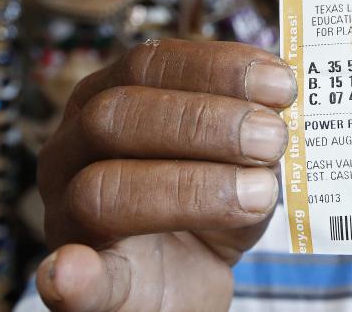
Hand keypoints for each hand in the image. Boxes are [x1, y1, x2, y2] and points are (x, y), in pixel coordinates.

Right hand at [35, 39, 295, 311]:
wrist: (184, 281)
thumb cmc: (208, 205)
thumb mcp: (235, 158)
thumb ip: (250, 130)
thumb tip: (285, 105)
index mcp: (109, 100)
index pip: (148, 65)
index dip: (216, 68)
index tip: (280, 84)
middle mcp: (74, 150)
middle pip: (116, 115)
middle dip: (205, 121)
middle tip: (272, 137)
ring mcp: (66, 218)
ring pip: (102, 189)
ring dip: (191, 187)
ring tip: (260, 192)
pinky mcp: (78, 287)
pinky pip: (70, 282)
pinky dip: (73, 277)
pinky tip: (73, 272)